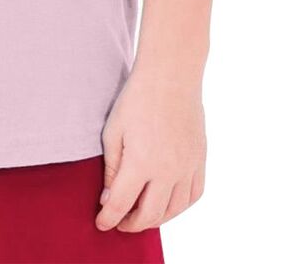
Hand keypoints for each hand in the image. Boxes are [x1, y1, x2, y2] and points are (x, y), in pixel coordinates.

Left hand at [95, 70, 205, 232]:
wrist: (170, 76)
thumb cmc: (136, 99)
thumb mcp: (113, 131)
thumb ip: (111, 168)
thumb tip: (109, 199)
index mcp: (141, 163)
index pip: (121, 205)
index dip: (109, 219)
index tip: (101, 223)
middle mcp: (167, 171)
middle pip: (149, 215)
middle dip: (131, 224)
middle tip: (119, 222)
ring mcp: (187, 167)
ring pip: (173, 210)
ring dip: (156, 219)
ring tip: (141, 215)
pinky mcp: (200, 160)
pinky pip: (194, 195)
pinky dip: (179, 206)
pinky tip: (168, 203)